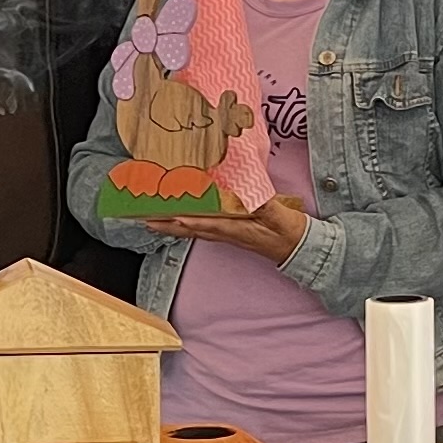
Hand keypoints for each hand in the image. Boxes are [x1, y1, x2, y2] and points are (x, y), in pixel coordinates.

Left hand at [157, 192, 311, 265]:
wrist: (299, 247)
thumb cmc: (290, 231)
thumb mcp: (280, 217)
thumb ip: (265, 206)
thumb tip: (250, 195)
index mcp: (238, 228)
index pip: (208, 224)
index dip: (188, 220)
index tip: (169, 215)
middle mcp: (228, 233)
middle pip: (192, 229)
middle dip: (168, 224)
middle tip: (144, 219)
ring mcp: (228, 233)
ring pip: (194, 229)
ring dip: (172, 225)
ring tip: (152, 219)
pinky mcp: (231, 232)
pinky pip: (203, 228)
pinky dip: (187, 223)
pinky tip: (179, 219)